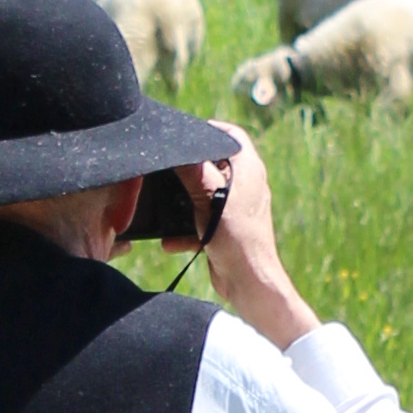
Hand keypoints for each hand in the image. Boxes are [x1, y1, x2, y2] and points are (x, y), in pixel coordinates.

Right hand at [177, 126, 318, 349]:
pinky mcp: (227, 230)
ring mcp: (236, 208)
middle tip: (166, 168)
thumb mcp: (209, 198)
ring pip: (204, 194)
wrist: (248, 283)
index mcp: (249, 169)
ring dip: (183, 203)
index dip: (208, 130)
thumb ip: (193, 172)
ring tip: (163, 206)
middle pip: (213, 163)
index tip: (183, 133)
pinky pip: (202, 220)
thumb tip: (176, 149)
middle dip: (189, 169)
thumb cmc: (236, 238)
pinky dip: (187, 229)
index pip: (230, 135)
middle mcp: (246, 185)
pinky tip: (170, 242)